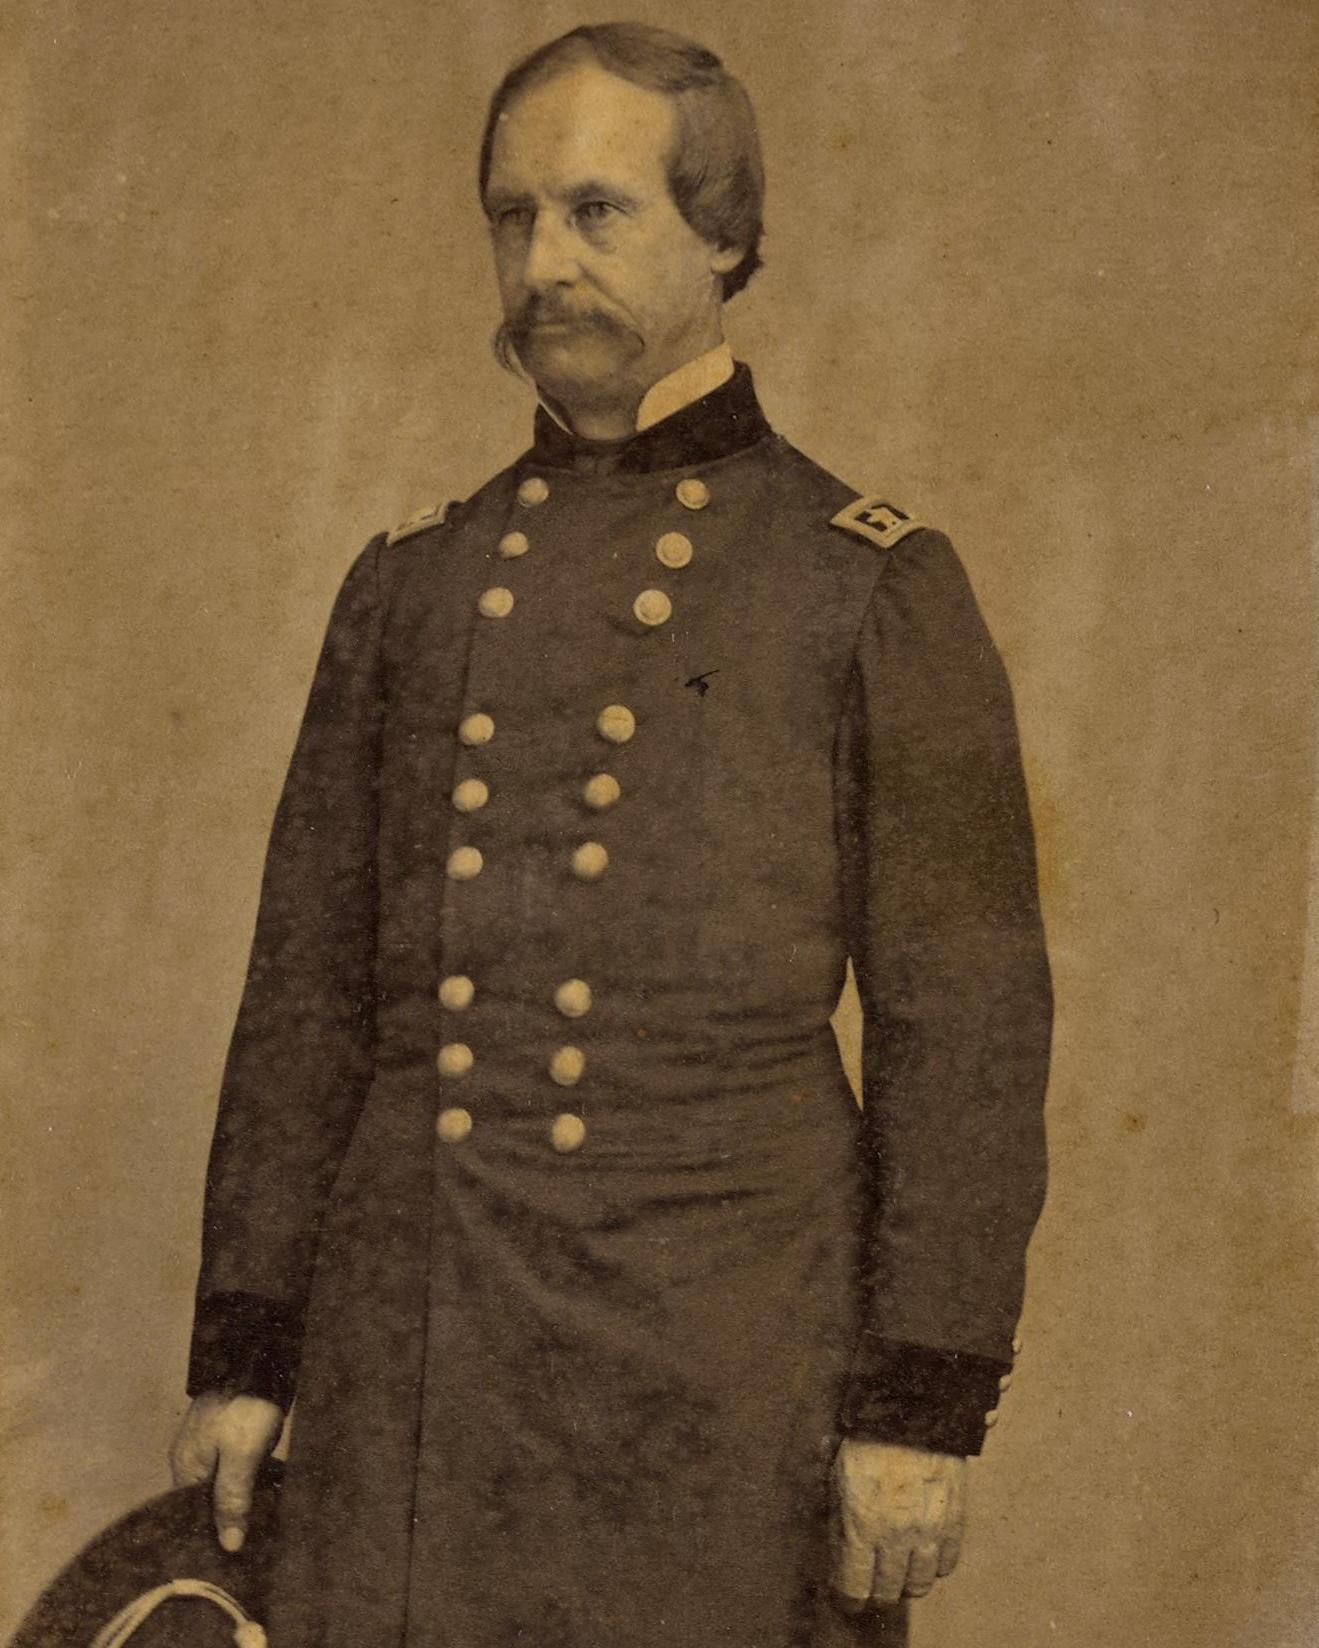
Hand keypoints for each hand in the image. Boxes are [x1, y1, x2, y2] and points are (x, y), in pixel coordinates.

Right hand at [170, 1392, 283, 1552]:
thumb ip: (232, 1499)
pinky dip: (252, 1475)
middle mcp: (193, 1457)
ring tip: (268, 1516)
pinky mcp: (231, 1432)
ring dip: (244, 1493)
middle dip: (231, 1513)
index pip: (191, 1514)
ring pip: (225, 1480)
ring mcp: (211, 1443)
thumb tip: (229, 1545)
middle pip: (208, 1498)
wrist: (262, 1358)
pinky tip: (271, 1486)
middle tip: (257, 1535)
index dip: (212, 1531)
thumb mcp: (241, 1458)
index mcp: (185, 1466)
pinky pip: (237, 1464)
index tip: (233, 1550)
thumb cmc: (247, 1406)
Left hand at [830, 1439, 966, 1609]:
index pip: (854, 1588)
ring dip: (907, 1583)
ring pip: (920, 1585)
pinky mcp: (953, 1520)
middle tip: (873, 1581)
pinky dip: (935, 1566)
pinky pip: (947, 1564)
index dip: (850, 1597)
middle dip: (876, 1591)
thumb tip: (839, 1553)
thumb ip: (836, 1518)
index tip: (849, 1595)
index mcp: (860, 1524)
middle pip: (887, 1591)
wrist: (911, 1407)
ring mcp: (928, 1530)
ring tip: (900, 1572)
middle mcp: (895, 1535)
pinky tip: (924, 1555)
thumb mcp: (836, 1477)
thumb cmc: (867, 1439)